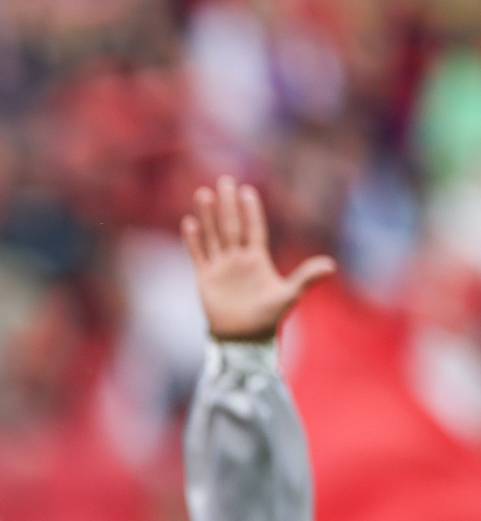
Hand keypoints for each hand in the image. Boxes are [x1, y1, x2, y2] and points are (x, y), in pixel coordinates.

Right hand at [180, 176, 333, 342]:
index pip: (254, 228)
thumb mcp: (289, 296)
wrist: (242, 338)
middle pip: (231, 225)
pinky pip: (198, 255)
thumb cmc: (267, 318)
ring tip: (203, 194)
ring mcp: (220, 267)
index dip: (251, 210)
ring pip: (213, 235)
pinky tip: (189, 223)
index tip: (247, 190)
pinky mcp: (205, 279)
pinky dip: (193, 240)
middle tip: (224, 181)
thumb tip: (331, 265)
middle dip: (227, 204)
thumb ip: (306, 277)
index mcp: (257, 259)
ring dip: (208, 216)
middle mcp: (238, 259)